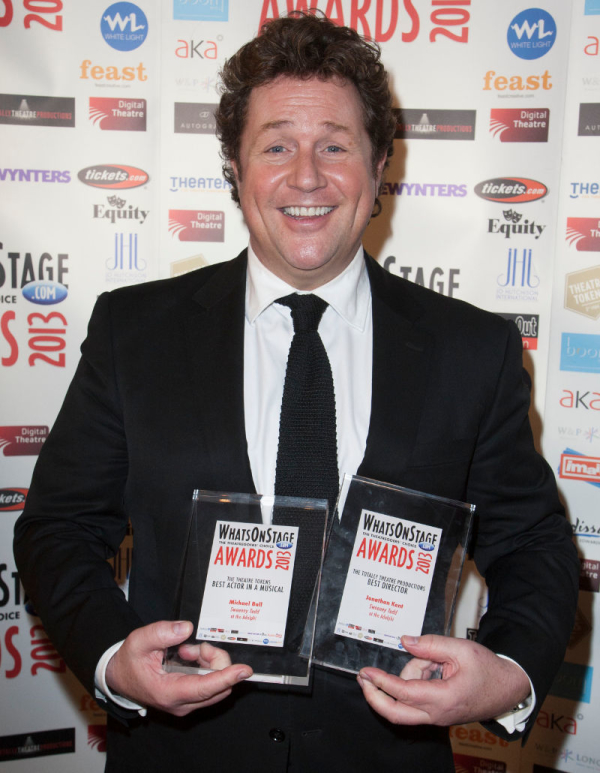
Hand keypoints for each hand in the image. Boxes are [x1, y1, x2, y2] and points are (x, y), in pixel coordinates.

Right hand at [105, 620, 251, 716]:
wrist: (120, 676)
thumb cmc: (129, 661)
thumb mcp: (139, 641)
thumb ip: (162, 633)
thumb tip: (186, 629)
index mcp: (168, 693)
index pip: (205, 688)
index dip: (226, 677)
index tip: (244, 670)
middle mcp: (181, 704)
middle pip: (218, 686)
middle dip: (215, 661)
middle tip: (195, 646)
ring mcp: (187, 703)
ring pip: (217, 685)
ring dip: (208, 662)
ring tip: (186, 650)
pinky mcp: (191, 698)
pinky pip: (210, 683)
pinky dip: (205, 665)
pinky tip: (188, 656)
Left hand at [357, 634, 529, 726]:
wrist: (508, 688)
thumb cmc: (488, 670)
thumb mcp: (461, 649)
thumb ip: (430, 645)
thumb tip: (405, 641)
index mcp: (444, 698)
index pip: (403, 693)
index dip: (381, 682)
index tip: (367, 672)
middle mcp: (437, 714)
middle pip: (396, 713)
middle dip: (375, 697)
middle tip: (363, 678)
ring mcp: (437, 717)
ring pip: (407, 702)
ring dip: (409, 678)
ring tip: (434, 660)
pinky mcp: (437, 714)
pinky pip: (416, 700)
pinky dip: (415, 683)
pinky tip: (430, 668)